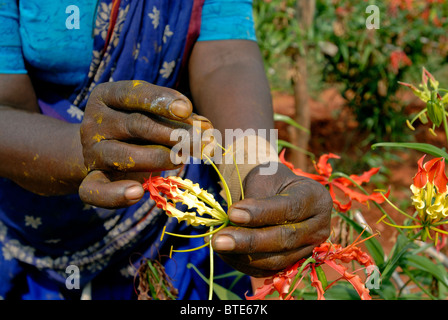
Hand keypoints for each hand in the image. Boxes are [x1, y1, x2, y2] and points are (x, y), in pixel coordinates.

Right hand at [79, 80, 212, 207]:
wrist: (108, 152)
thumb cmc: (142, 128)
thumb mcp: (156, 116)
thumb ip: (179, 119)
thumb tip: (205, 128)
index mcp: (107, 96)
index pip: (133, 93)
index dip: (161, 100)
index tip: (186, 109)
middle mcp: (94, 121)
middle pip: (135, 125)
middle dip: (172, 134)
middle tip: (200, 141)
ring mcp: (91, 152)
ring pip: (122, 155)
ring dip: (158, 158)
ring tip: (181, 160)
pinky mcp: (92, 178)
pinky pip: (96, 191)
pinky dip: (116, 194)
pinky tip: (137, 193)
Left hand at [212, 162, 332, 276]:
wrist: (276, 193)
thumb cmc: (270, 181)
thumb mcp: (264, 178)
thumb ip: (255, 198)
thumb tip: (234, 221)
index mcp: (316, 198)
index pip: (290, 208)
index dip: (261, 213)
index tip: (232, 213)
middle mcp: (319, 227)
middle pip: (285, 239)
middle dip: (249, 241)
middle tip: (219, 239)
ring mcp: (308, 249)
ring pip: (277, 260)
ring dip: (244, 255)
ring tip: (218, 244)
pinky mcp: (293, 263)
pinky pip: (268, 270)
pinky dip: (244, 264)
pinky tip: (225, 253)